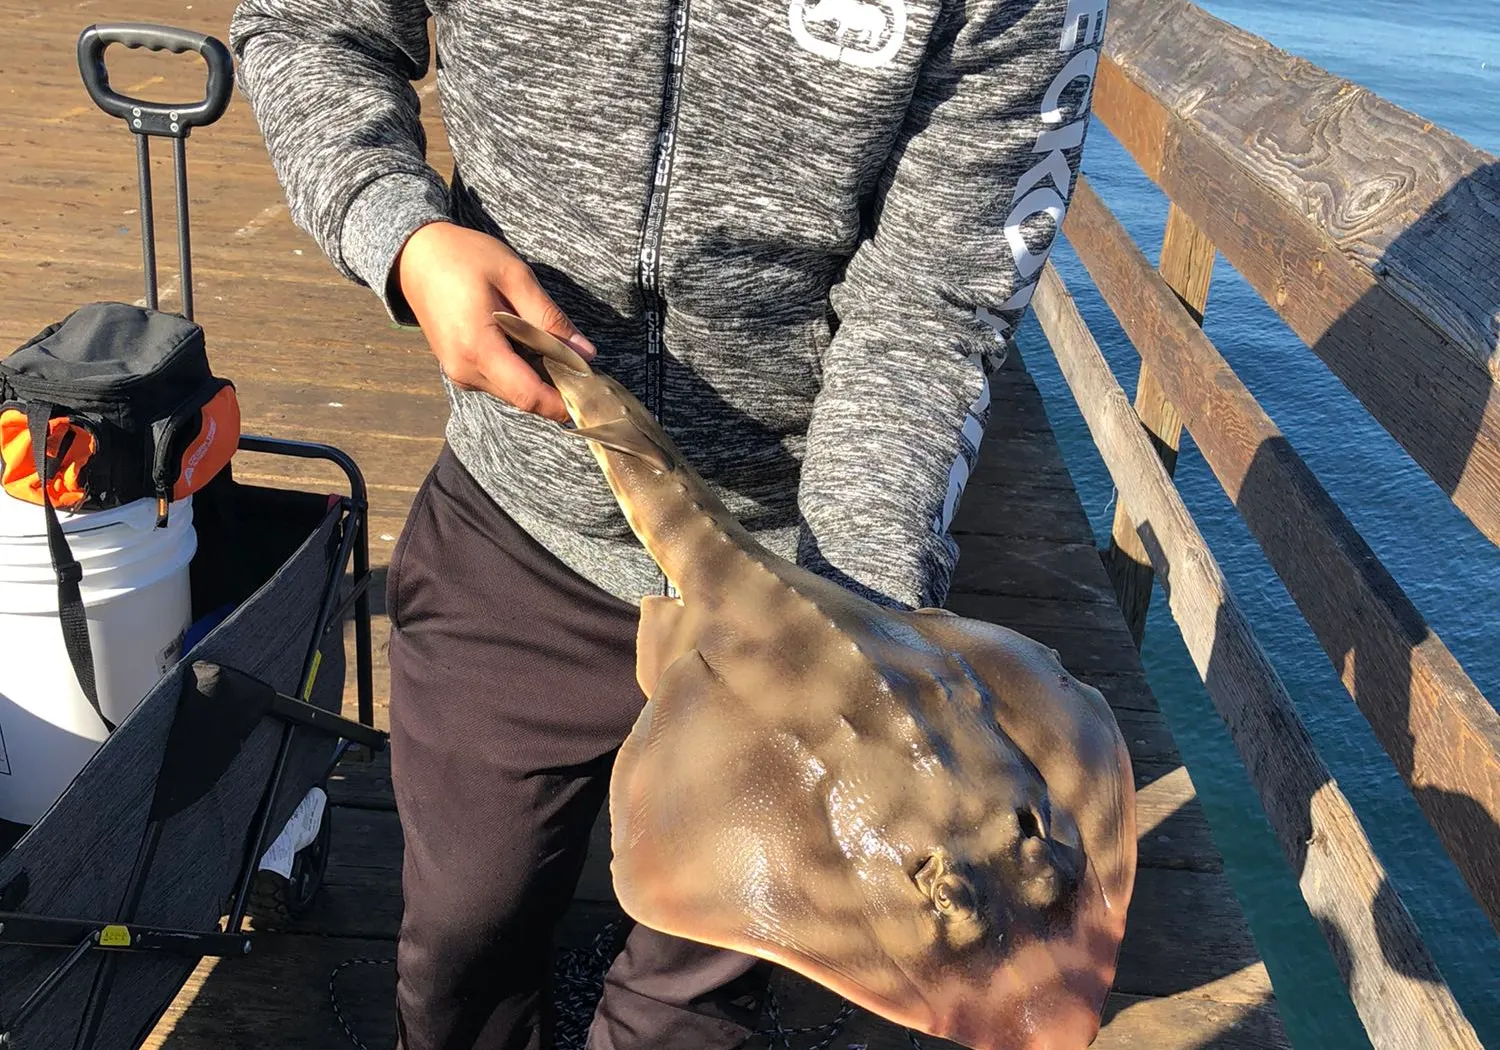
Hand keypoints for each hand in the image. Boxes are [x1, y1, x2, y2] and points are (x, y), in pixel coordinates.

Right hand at [394, 221, 594, 421]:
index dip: (562, 403)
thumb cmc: (464, 258)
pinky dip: (519, 371)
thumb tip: (585, 354)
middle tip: (583, 367)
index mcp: (478, 347)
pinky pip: (498, 381)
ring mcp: (458, 372)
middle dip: (555, 390)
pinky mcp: (458, 369)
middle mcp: (464, 369)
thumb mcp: (515, 278)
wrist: (415, 256)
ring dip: (538, 380)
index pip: (528, 394)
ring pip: (511, 392)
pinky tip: (530, 346)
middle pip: (522, 398)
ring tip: (558, 350)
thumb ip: (549, 318)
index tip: (591, 397)